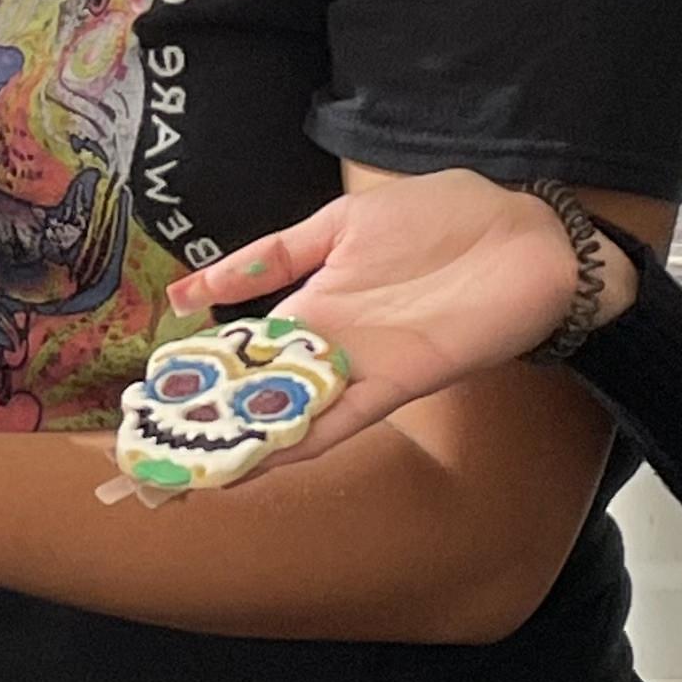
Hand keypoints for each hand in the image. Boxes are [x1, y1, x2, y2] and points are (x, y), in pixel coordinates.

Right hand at [160, 169, 615, 476]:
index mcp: (315, 298)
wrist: (529, 238)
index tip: (152, 392)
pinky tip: (265, 456)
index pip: (246, 341)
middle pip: (263, 385)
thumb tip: (201, 283)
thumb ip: (276, 255)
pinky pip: (346, 415)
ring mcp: (363, 364)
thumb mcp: (343, 222)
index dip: (201, 366)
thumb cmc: (443, 217)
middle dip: (213, 415)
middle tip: (154, 445)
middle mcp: (331, 341)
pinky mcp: (403, 379)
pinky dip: (307, 436)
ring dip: (249, 437)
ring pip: (295, 409)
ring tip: (194, 463)